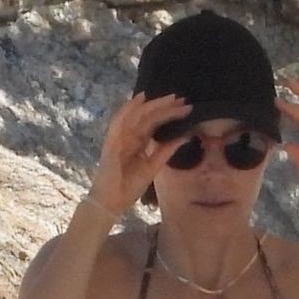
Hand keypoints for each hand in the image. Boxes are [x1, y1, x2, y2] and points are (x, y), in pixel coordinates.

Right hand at [86, 90, 189, 215]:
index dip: (169, 115)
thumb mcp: (153, 166)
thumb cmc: (129, 186)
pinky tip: (141, 98)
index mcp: (138, 141)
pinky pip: (120, 120)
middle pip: (149, 116)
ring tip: (171, 98)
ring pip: (138, 115)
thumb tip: (185, 136)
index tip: (185, 108)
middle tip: (183, 99)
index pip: (155, 123)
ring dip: (154, 105)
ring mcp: (120, 136)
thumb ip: (166, 151)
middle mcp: (129, 135)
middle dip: (166, 107)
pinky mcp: (113, 141)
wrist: (113, 201)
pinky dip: (129, 108)